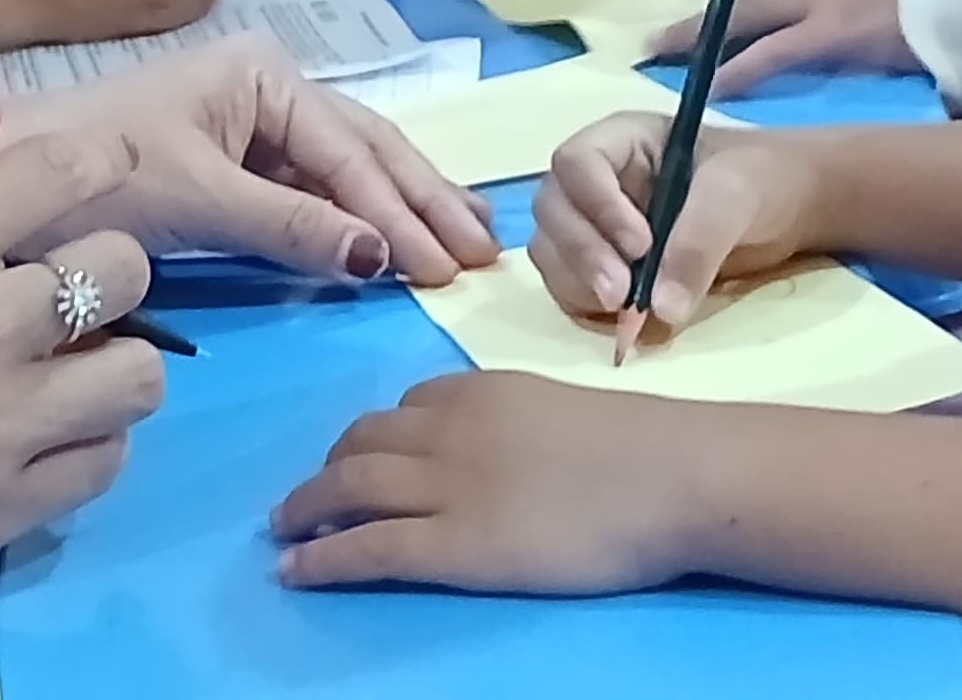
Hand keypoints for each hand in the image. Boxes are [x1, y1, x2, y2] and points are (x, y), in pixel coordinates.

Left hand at [0, 35, 498, 284]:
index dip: (402, 209)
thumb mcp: (197, 196)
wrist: (10, 175)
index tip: (446, 264)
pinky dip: (356, 224)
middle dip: (426, 201)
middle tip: (484, 255)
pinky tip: (393, 251)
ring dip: (403, 212)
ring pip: (346, 172)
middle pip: (366, 149)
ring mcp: (255, 126)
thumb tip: (377, 257)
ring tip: (463, 251)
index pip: (351, 149)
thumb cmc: (98, 170)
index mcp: (264, 74)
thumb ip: (289, 226)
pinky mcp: (238, 166)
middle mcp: (269, 89)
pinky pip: (314, 194)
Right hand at [0, 128, 164, 628]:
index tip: (101, 169)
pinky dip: (89, 439)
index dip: (102, 160)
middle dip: (105, 262)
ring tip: (69, 361)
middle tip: (66, 281)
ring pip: (137, 377)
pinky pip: (104, 465)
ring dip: (114, 357)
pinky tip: (47, 427)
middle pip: (122, 270)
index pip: (64, 172)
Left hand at [274, 373, 713, 592]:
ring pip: (347, 488)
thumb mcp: (562, 411)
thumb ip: (519, 423)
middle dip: (326, 471)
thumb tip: (509, 453)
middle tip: (307, 501)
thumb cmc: (644, 449)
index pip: (405, 408)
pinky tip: (295, 571)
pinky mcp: (452, 545)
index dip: (370, 439)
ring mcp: (445, 486)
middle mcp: (447, 428)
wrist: (675, 476)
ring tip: (286, 532)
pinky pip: (365, 547)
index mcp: (480, 391)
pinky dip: (320, 558)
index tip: (357, 461)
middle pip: (360, 443)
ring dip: (305, 508)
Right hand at [524, 109, 821, 331]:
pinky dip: (587, 306)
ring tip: (627, 310)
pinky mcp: (603, 266)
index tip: (641, 246)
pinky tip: (627, 318)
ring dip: (578, 283)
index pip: (576, 164)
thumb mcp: (736, 198)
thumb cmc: (761, 180)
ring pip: (551, 252)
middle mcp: (597, 180)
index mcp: (621, 141)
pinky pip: (569, 286)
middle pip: (552, 211)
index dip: (597, 206)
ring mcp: (595, 224)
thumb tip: (661, 310)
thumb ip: (698, 243)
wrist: (788, 210)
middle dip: (581, 255)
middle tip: (622, 296)